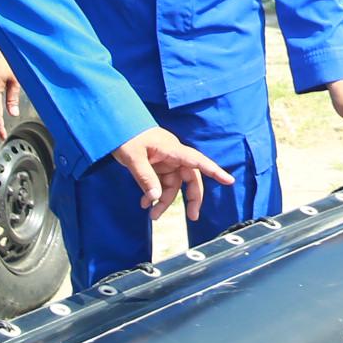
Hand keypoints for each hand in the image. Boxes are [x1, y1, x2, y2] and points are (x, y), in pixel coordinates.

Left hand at [110, 127, 230, 220]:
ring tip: (153, 216)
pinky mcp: (156, 165)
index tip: (229, 181)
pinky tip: (145, 204)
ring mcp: (165, 161)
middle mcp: (173, 156)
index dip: (214, 171)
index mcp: (172, 149)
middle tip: (192, 217)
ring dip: (165, 201)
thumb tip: (156, 198)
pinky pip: (161, 183)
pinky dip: (154, 195)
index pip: (197, 161)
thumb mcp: (133, 157)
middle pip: (190, 178)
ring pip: (174, 185)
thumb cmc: (125, 135)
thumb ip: (145, 178)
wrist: (113, 125)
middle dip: (192, 198)